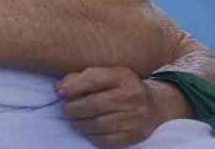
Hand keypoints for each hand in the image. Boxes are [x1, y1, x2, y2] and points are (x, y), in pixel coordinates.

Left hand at [57, 67, 189, 147]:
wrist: (156, 105)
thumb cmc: (122, 87)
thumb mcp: (107, 75)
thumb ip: (81, 78)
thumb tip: (58, 88)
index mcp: (123, 76)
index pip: (93, 80)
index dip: (72, 87)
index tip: (59, 93)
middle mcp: (132, 96)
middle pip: (93, 104)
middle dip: (73, 108)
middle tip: (66, 109)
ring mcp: (135, 118)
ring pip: (97, 124)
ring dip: (79, 123)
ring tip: (74, 120)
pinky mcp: (135, 135)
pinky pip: (106, 140)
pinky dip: (91, 136)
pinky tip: (88, 130)